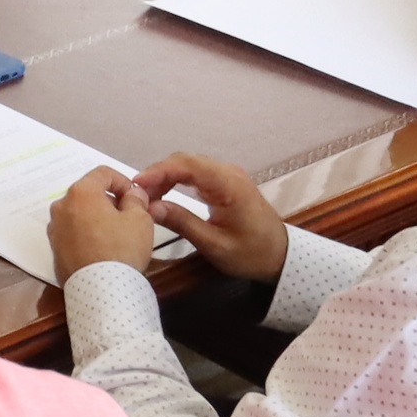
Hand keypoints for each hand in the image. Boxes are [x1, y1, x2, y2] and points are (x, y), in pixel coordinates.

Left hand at [45, 166, 155, 280]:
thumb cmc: (122, 249)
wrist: (101, 291)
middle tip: (129, 216)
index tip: (136, 198)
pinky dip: (87, 234)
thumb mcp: (140, 219)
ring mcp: (54, 228)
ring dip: (97, 217)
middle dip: (110, 200)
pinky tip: (102, 248)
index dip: (124, 182)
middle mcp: (61, 206)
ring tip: (117, 234)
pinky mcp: (54, 249)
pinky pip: (73, 232)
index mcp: (81, 193)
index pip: (103, 173)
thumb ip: (136, 199)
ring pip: (79, 213)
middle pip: (89, 193)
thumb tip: (132, 194)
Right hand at [132, 153, 288, 282]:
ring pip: (189, 165)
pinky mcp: (225, 183)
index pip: (186, 165)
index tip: (136, 185)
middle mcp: (228, 173)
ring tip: (147, 196)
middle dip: (158, 173)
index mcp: (228, 184)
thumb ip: (182, 223)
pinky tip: (164, 194)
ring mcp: (228, 176)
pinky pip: (196, 173)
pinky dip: (177, 180)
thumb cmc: (251, 254)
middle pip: (185, 160)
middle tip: (137, 194)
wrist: (281, 256)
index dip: (157, 172)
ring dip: (166, 176)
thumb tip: (150, 207)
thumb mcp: (214, 244)